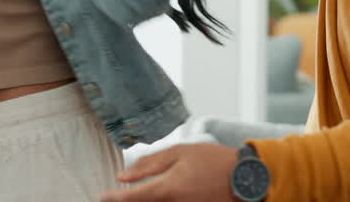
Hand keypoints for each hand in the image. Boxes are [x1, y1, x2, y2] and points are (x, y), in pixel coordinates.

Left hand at [102, 143, 239, 201]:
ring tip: (137, 194)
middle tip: (117, 197)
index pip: (131, 198)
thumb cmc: (214, 161)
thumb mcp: (180, 152)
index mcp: (167, 189)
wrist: (246, 178)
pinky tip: (155, 196)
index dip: (114, 198)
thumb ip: (150, 164)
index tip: (103, 196)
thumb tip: (123, 175)